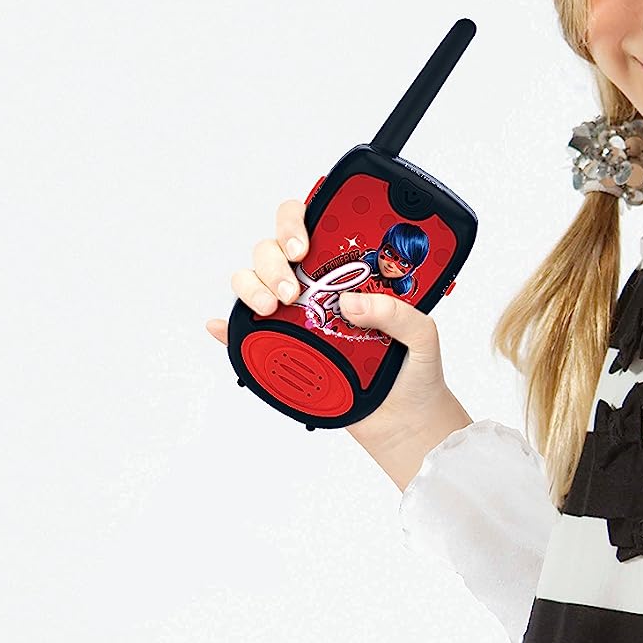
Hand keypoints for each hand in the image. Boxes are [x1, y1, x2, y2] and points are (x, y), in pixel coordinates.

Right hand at [207, 197, 469, 484]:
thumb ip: (398, 313)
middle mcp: (316, 288)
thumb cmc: (415, 370)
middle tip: (293, 292)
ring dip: (251, 286)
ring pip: (253, 281)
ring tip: (271, 308)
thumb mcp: (422, 335)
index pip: (311, 227)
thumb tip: (350, 302)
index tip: (302, 246)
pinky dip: (227, 327)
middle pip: (273, 251)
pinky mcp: (282, 351)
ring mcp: (295, 318)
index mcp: (347, 272)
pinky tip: (220, 325)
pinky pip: (243, 332)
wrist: (404, 420)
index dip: (295, 222)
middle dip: (272, 262)